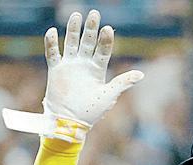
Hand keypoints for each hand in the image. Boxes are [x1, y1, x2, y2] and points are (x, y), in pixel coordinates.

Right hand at [3, 9, 142, 142]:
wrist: (70, 123)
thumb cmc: (91, 112)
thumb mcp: (109, 96)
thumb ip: (122, 82)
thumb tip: (141, 74)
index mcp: (98, 69)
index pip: (103, 49)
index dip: (105, 39)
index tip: (108, 28)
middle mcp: (84, 64)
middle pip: (88, 41)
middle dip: (91, 28)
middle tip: (94, 14)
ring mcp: (70, 65)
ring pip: (71, 42)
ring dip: (73, 30)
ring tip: (75, 15)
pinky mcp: (56, 70)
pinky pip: (52, 53)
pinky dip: (51, 43)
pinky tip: (52, 32)